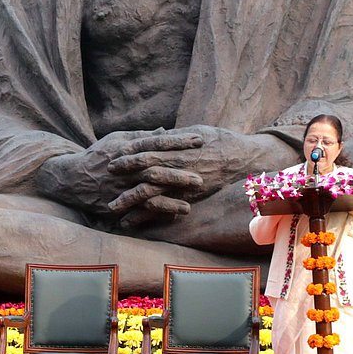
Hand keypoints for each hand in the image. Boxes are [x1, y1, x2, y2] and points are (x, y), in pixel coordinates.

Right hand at [35, 129, 202, 216]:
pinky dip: (156, 214)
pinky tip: (173, 217)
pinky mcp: (117, 204)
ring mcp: (121, 187)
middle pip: (156, 169)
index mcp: (128, 148)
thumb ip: (142, 136)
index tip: (200, 140)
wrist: (72, 178)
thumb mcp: (118, 139)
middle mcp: (126, 168)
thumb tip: (166, 131)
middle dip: (178, 174)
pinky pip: (139, 210)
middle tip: (201, 178)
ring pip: (148, 194)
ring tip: (190, 206)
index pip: (157, 142)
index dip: (179, 141)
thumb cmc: (99, 155)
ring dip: (169, 201)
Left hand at [107, 126, 293, 224]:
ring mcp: (185, 186)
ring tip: (112, 208)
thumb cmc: (220, 140)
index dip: (131, 152)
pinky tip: (132, 221)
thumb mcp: (196, 132)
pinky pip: (165, 210)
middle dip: (126, 175)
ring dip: (131, 202)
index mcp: (181, 148)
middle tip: (107, 177)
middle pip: (148, 172)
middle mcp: (182, 168)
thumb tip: (154, 136)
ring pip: (154, 195)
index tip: (114, 154)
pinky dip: (147, 216)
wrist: (245, 159)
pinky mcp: (189, 199)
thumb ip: (173, 138)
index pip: (150, 149)